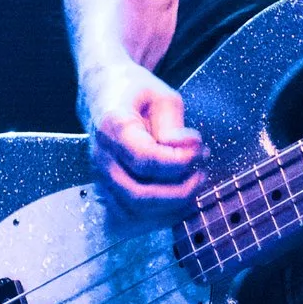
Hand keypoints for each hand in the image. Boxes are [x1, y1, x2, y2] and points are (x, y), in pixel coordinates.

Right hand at [82, 62, 205, 213]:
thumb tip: (188, 152)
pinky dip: (157, 212)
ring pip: (134, 210)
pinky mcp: (106, 186)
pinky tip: (179, 196)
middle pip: (138, 195)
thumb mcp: (161, 95)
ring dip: (170, 205)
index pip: (146, 160)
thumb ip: (174, 127)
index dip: (179, 162)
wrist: (102, 90)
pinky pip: (131, 212)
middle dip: (178, 192)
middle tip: (201, 174)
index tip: (200, 149)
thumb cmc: (134, 90)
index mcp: (113, 126)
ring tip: (192, 182)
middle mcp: (102, 156)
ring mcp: (101, 174)